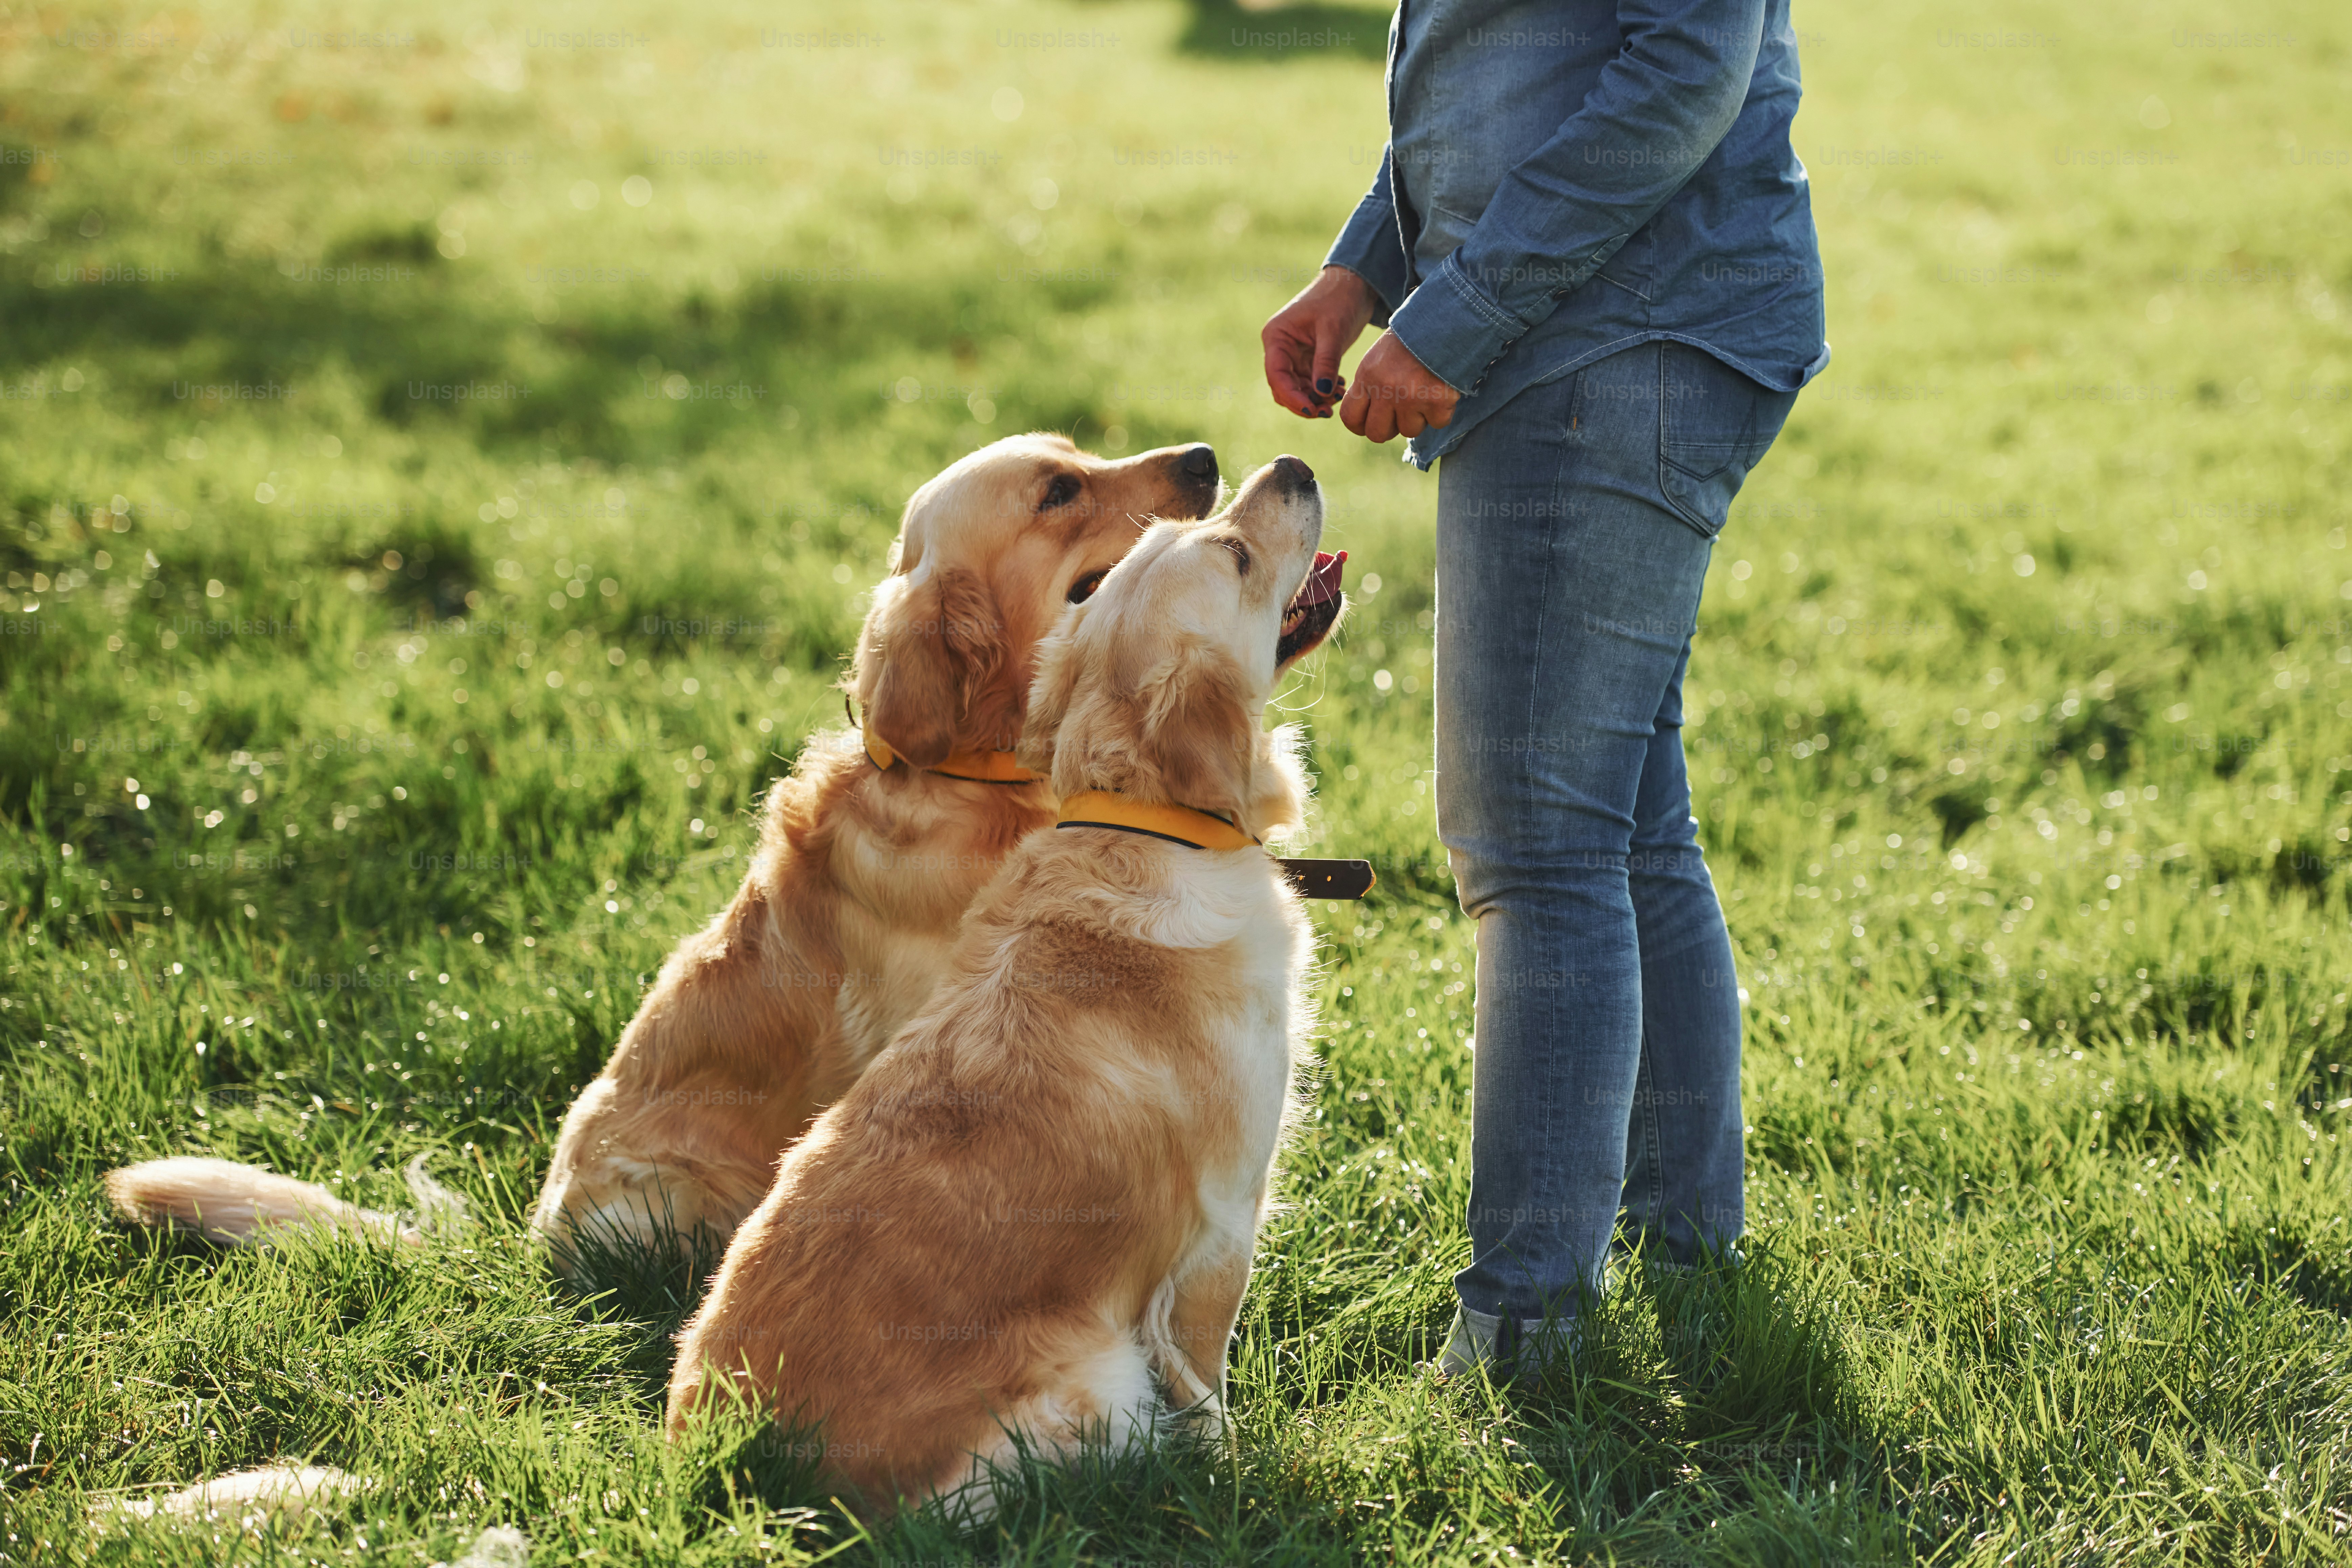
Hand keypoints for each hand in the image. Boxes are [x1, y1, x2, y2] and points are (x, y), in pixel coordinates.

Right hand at [1261, 265, 1377, 419]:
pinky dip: (1322, 391)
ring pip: (1297, 388)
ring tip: (1338, 399)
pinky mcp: (1307, 358)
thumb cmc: (1340, 299)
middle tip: (1328, 411)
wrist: (1353, 285)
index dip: (1292, 396)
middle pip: (1284, 386)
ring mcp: (1292, 354)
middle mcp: (1280, 347)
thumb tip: (1321, 393)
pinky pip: (1309, 383)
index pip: (1277, 375)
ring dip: (1315, 399)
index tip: (1311, 410)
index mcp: (1277, 336)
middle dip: (1304, 402)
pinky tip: (1339, 389)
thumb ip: (1326, 362)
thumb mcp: (1333, 331)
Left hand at [1338, 330, 1459, 443]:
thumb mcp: (1379, 358)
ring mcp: (1411, 397)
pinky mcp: (1438, 402)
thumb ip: (1371, 386)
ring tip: (1424, 392)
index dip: (1360, 426)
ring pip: (1409, 430)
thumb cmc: (1411, 340)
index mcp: (1367, 375)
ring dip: (1418, 417)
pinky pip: (1438, 422)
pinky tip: (1441, 390)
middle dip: (1390, 428)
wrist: (1446, 321)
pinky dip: (1441, 411)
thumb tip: (1367, 419)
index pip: (1350, 417)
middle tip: (1401, 412)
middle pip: (1377, 434)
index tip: (1369, 423)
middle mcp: (1385, 389)